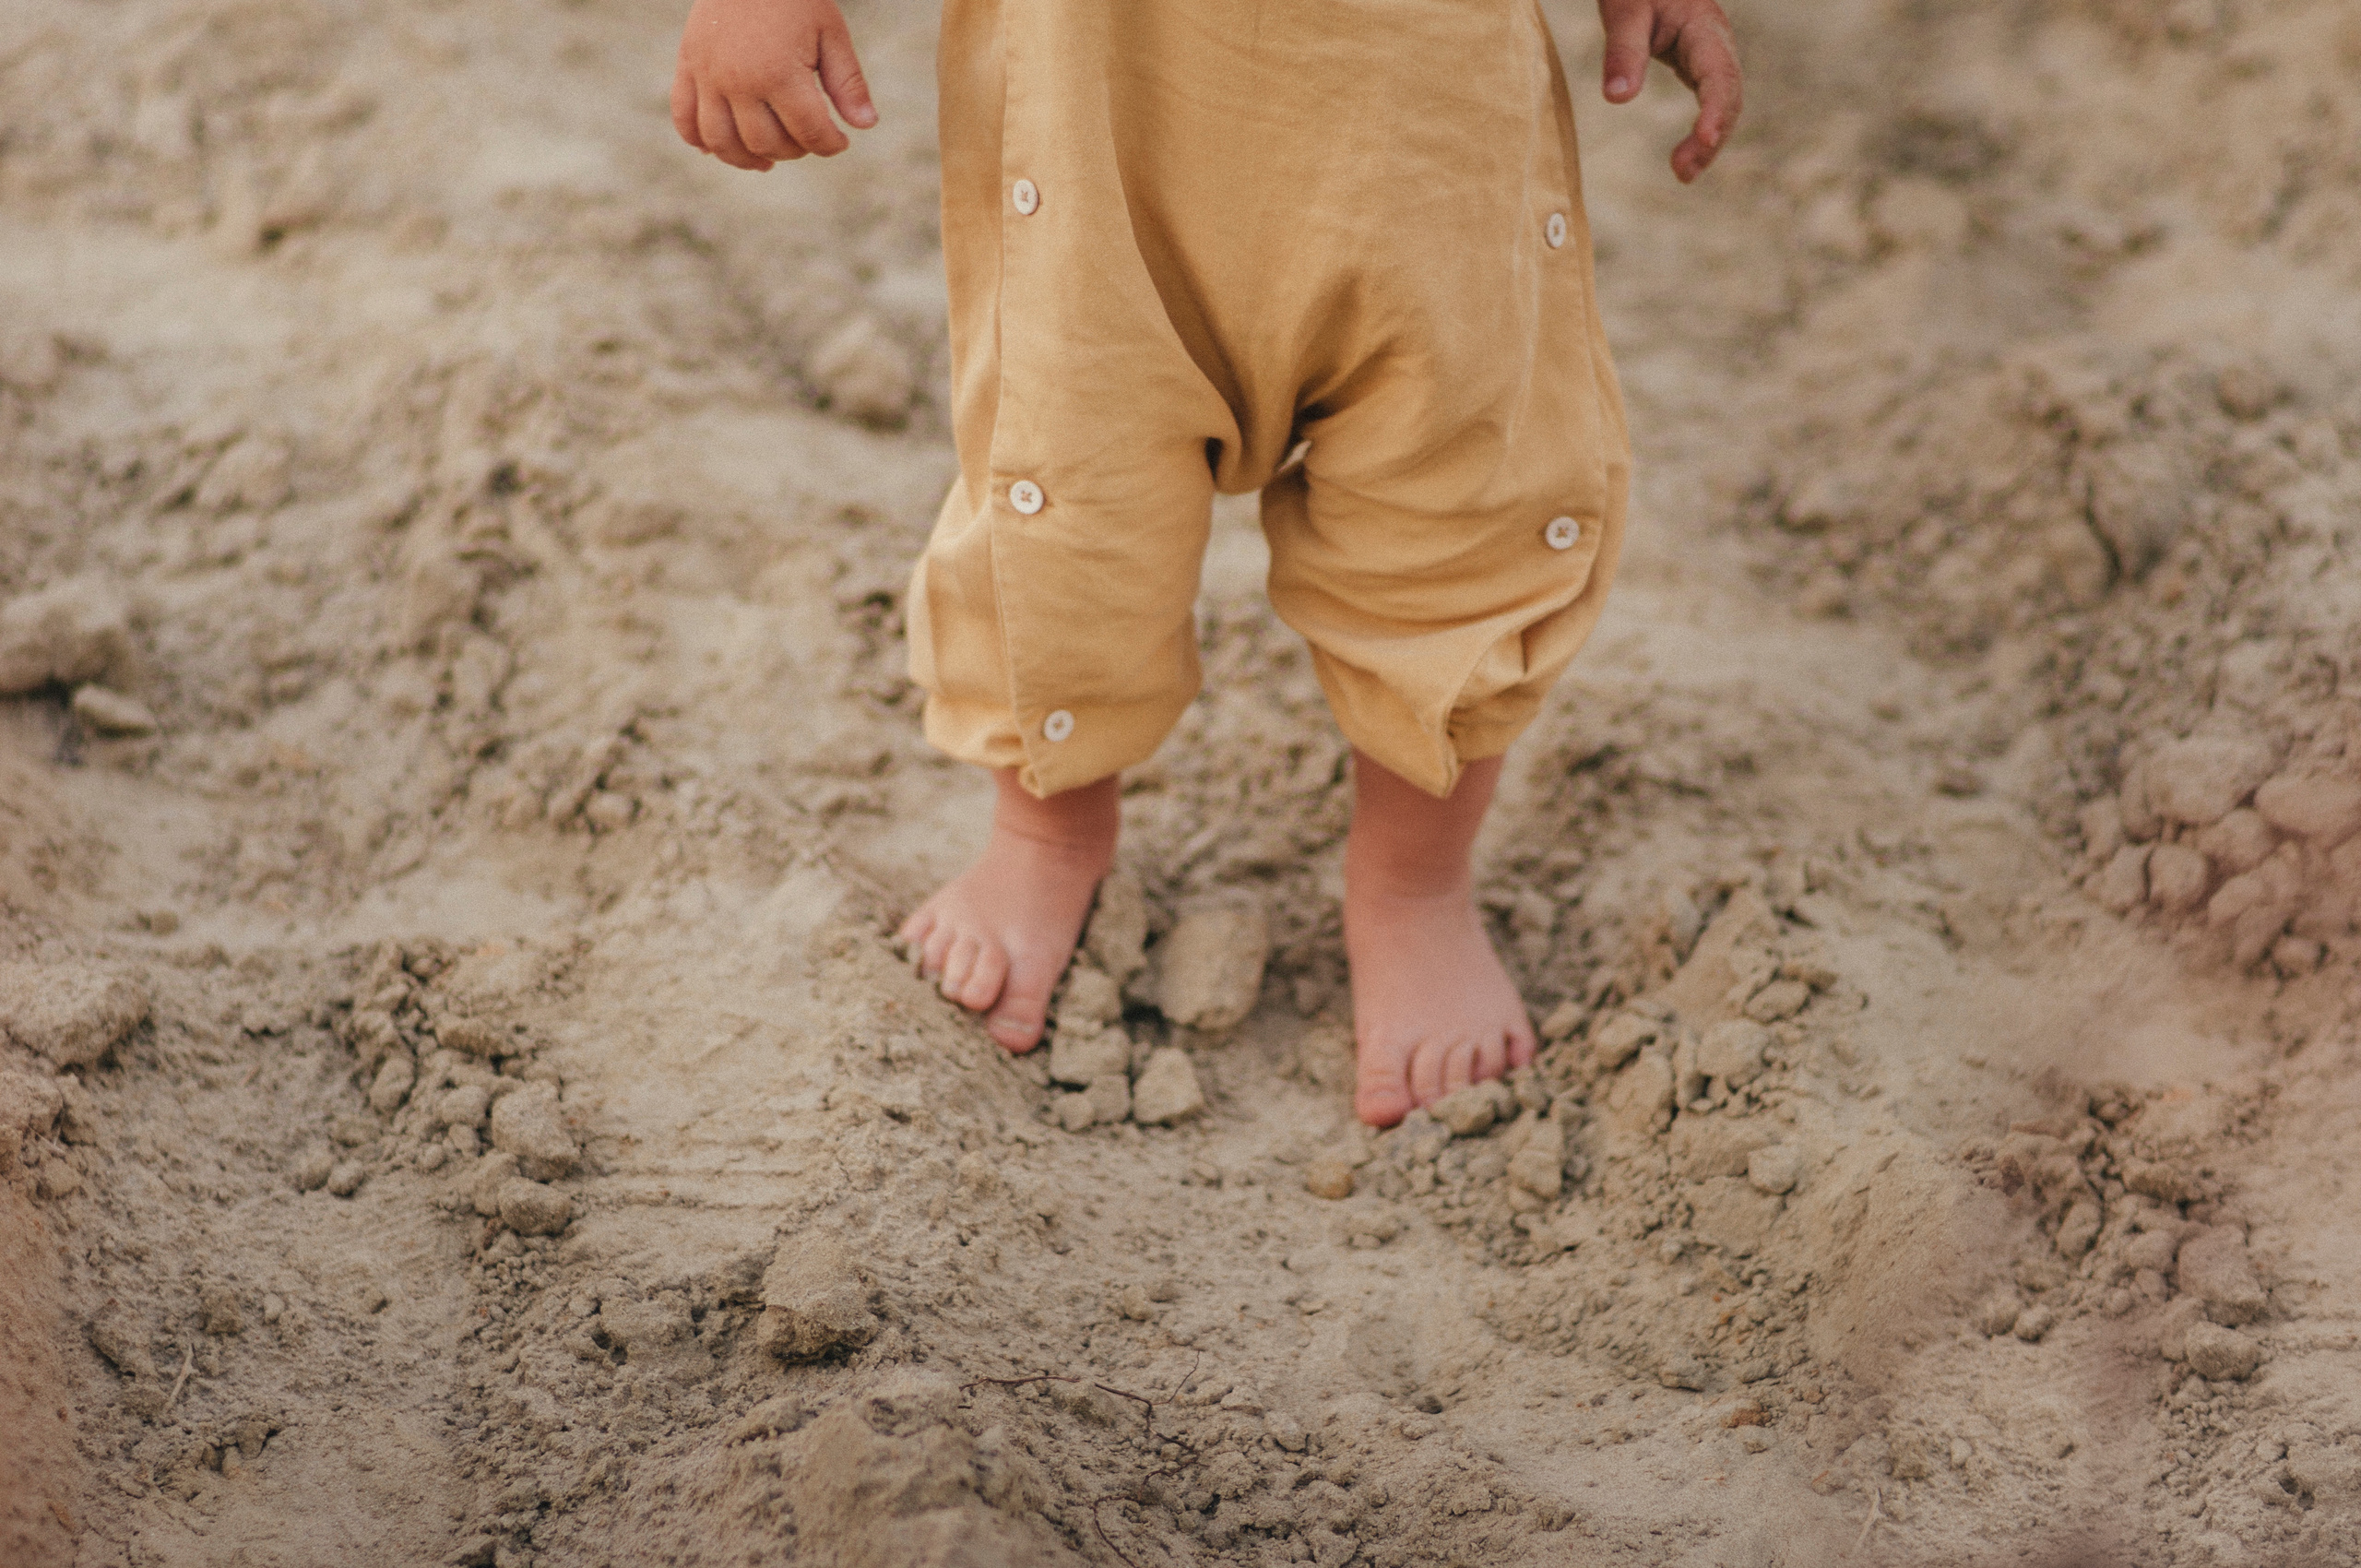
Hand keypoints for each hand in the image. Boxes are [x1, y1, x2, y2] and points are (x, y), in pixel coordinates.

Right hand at [671, 0, 875, 170]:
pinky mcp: (687, 67)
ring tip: (767, 158)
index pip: (809, 134)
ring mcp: (708, 76)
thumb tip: (866, 126)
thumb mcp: (830, 33)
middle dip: (793, 150)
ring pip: (722, 142)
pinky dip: (699, 141)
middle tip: (806, 138)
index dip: (830, 145)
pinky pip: (685, 119)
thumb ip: (847, 82)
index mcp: (779, 73)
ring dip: (747, 158)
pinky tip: (723, 147)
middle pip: (766, 143)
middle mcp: (739, 81)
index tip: (838, 141)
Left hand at [1596, 0, 1741, 182]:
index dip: (1715, 108)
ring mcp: (1711, 57)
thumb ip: (1622, 50)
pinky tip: (1687, 158)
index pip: (1718, 73)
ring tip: (1684, 175)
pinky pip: (1712, 103)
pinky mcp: (1699, 67)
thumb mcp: (1625, 10)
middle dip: (1713, 136)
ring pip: (1724, 104)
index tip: (1704, 138)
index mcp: (1704, 28)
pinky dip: (1703, 133)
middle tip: (1683, 172)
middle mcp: (1716, 45)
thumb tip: (1616, 98)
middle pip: (1728, 95)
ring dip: (1709, 143)